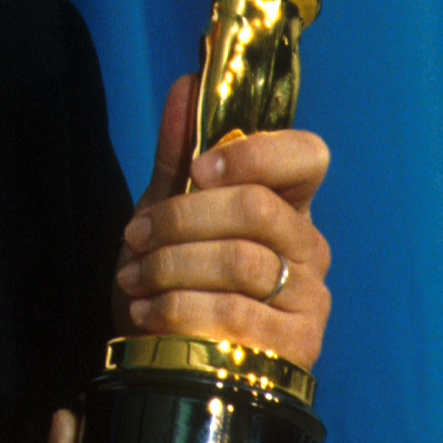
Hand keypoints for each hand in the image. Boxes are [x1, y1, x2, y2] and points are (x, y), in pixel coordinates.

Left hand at [115, 74, 331, 369]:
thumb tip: (185, 84)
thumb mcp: (165, 211)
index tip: (198, 171)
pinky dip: (178, 309)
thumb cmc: (173, 277)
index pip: (308, 155)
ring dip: (169, 267)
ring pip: (240, 261)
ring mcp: (310, 299)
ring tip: (132, 277)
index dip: (254, 154)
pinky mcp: (295, 348)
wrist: (164, 358)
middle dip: (180, 219)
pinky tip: (147, 312)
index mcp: (287, 203)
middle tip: (134, 235)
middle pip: (256, 209)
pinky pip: (236, 316)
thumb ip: (178, 153)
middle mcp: (309, 247)